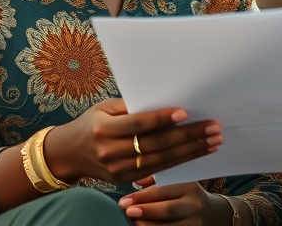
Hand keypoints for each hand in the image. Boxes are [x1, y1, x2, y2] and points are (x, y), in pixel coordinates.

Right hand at [45, 98, 222, 185]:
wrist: (69, 153)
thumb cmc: (92, 123)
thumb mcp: (105, 108)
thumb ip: (132, 107)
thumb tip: (166, 100)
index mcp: (103, 129)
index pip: (139, 124)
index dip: (163, 119)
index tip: (186, 112)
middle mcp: (110, 151)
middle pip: (156, 144)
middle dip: (188, 136)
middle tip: (212, 128)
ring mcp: (118, 169)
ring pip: (161, 160)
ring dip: (191, 151)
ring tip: (212, 142)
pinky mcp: (125, 180)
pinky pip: (157, 171)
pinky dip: (180, 162)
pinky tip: (197, 153)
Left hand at [119, 179, 215, 225]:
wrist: (210, 213)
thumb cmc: (185, 196)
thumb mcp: (176, 182)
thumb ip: (156, 179)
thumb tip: (136, 179)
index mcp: (189, 187)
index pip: (163, 191)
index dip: (142, 196)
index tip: (124, 201)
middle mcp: (194, 206)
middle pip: (168, 210)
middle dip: (146, 211)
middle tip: (128, 212)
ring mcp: (194, 223)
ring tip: (134, 223)